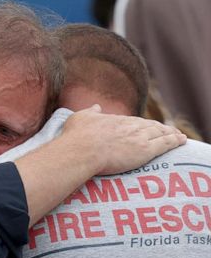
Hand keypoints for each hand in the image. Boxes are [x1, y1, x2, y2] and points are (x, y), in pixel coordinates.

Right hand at [62, 104, 186, 174]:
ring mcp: (138, 137)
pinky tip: (182, 140)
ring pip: (160, 133)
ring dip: (170, 133)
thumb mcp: (81, 117)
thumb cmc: (76, 136)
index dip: (141, 124)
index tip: (146, 126)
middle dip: (159, 127)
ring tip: (177, 135)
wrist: (82, 150)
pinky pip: (165, 144)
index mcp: (115, 120)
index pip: (133, 122)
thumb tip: (96, 106)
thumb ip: (91, 112)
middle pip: (149, 125)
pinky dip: (175, 141)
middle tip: (167, 130)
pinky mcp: (144, 150)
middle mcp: (129, 126)